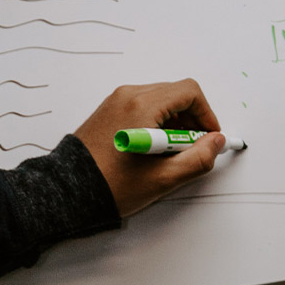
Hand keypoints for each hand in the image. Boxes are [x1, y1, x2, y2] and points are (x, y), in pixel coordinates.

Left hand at [71, 79, 223, 217]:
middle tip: (192, 149)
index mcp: (141, 106)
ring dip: (175, 122)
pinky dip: (157, 122)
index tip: (209, 137)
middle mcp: (128, 96)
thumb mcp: (163, 178)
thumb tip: (216, 143)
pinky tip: (153, 149)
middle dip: (192, 120)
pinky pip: (143, 106)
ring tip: (170, 153)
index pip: (189, 93)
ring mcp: (116, 101)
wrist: (68, 191)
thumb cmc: (110, 185)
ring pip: (160, 100)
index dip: (206, 114)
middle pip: (175, 94)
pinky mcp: (109, 110)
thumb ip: (198, 159)